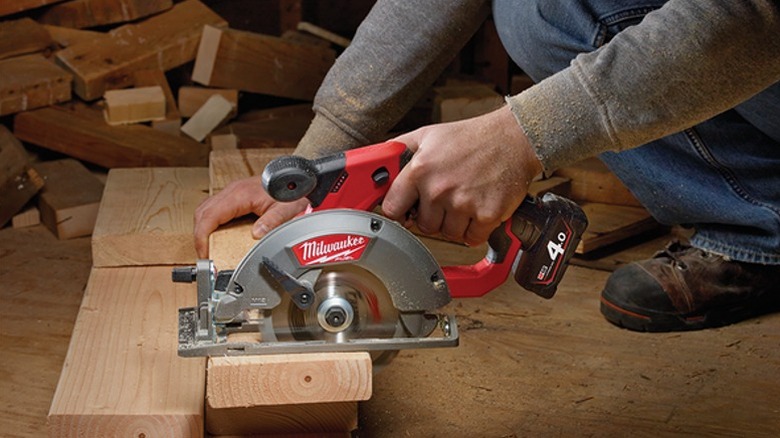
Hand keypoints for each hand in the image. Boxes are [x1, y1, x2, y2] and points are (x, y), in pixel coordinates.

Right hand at [193, 175, 308, 257]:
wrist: (295, 178)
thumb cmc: (291, 191)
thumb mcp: (285, 209)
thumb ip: (272, 222)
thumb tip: (257, 235)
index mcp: (239, 194)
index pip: (209, 215)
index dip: (202, 236)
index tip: (204, 252)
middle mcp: (232, 191)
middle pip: (202, 213)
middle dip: (199, 235)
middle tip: (205, 254)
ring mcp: (231, 192)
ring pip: (206, 210)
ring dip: (203, 229)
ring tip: (208, 247)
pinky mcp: (234, 196)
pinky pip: (214, 209)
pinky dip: (210, 223)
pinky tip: (216, 235)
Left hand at [382, 105, 541, 245]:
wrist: (513, 138)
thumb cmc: (471, 137)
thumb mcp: (427, 135)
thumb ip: (398, 151)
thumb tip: (378, 168)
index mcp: (420, 170)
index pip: (392, 209)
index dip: (400, 211)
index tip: (406, 210)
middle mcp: (439, 188)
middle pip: (423, 226)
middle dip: (434, 216)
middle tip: (447, 198)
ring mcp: (463, 203)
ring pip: (448, 234)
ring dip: (455, 223)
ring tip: (465, 200)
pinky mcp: (487, 215)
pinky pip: (471, 238)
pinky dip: (475, 229)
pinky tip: (478, 208)